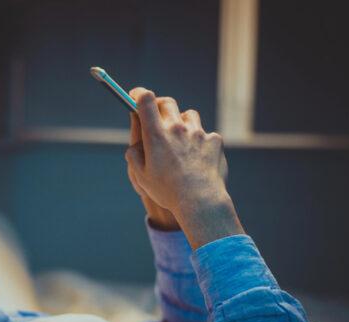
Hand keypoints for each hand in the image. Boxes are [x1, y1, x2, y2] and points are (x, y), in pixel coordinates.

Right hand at [125, 87, 241, 248]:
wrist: (200, 201)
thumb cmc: (167, 191)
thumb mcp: (141, 177)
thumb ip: (134, 156)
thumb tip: (134, 145)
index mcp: (156, 135)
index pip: (146, 100)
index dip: (139, 94)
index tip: (135, 96)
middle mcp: (177, 128)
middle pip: (167, 102)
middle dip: (160, 106)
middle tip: (158, 117)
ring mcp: (198, 133)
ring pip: (189, 115)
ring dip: (182, 123)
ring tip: (180, 141)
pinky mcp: (214, 141)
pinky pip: (205, 134)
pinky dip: (200, 142)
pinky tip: (198, 159)